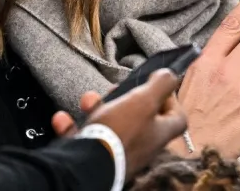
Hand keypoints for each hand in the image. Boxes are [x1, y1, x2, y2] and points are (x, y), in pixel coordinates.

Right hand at [55, 70, 185, 179]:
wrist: (88, 166)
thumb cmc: (121, 131)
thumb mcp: (145, 100)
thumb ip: (161, 84)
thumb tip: (170, 74)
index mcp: (159, 133)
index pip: (177, 118)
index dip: (170, 100)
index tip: (156, 84)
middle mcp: (142, 145)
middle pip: (139, 118)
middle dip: (124, 98)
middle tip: (116, 88)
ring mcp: (119, 152)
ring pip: (110, 124)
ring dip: (96, 108)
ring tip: (88, 100)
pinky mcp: (95, 158)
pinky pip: (84, 138)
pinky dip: (72, 126)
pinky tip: (62, 118)